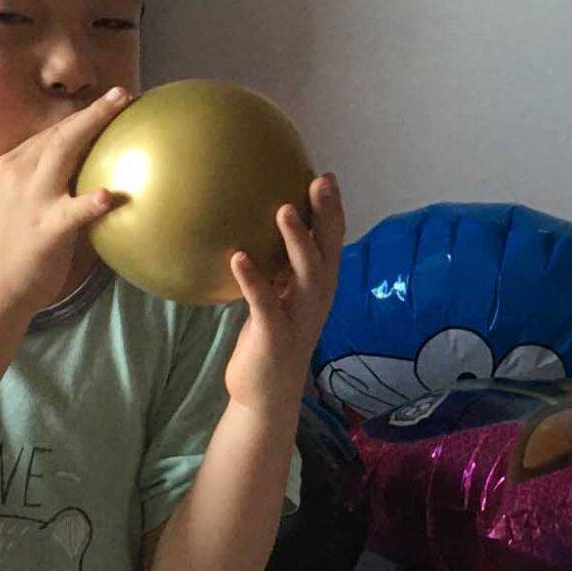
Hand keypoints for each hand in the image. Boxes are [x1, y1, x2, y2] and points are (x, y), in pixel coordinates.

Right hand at [0, 90, 130, 313]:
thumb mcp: (20, 204)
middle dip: (92, 110)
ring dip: (93, 127)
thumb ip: (44, 183)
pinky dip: (90, 202)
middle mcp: (17, 175)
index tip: (110, 101)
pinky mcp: (44, 230)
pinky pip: (71, 212)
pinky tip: (109, 195)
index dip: (82, 116)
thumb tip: (83, 170)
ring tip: (122, 111)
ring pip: (63, 153)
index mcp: (11, 167)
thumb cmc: (11, 251)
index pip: (51, 133)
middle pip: (60, 133)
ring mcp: (30, 201)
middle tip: (124, 93)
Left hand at [223, 175, 347, 413]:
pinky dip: (253, 280)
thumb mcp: (281, 296)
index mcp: (320, 286)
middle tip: (319, 183)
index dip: (332, 210)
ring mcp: (299, 318)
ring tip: (283, 211)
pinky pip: (265, 304)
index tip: (326, 177)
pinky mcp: (275, 336)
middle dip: (326, 216)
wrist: (267, 393)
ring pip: (306, 274)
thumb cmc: (270, 336)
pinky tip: (238, 258)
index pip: (332, 242)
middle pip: (327, 251)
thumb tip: (260, 226)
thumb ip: (280, 267)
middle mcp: (317, 299)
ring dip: (296, 242)